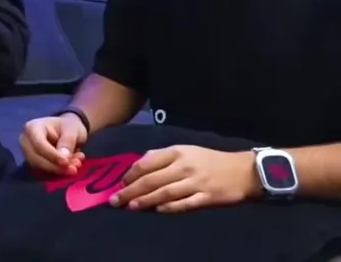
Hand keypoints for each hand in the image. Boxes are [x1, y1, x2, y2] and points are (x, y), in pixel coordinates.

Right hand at [19, 114, 87, 174]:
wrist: (66, 130)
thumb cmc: (67, 126)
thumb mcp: (72, 129)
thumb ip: (68, 141)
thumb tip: (63, 157)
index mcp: (33, 127)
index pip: (39, 144)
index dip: (52, 155)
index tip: (67, 163)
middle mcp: (26, 140)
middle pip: (36, 158)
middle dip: (55, 166)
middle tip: (74, 168)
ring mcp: (28, 152)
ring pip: (39, 167)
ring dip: (58, 170)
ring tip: (75, 167)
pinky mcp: (33, 162)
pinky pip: (43, 171)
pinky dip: (57, 172)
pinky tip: (70, 168)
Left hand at [111, 145, 258, 212]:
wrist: (243, 170)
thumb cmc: (210, 160)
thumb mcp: (185, 150)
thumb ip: (162, 156)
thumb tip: (139, 163)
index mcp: (176, 152)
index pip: (146, 163)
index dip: (131, 175)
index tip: (120, 183)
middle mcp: (184, 166)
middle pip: (151, 180)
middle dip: (130, 191)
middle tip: (116, 200)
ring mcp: (195, 182)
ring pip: (165, 192)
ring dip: (145, 201)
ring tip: (131, 206)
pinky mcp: (207, 197)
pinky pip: (185, 203)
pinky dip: (170, 207)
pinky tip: (158, 210)